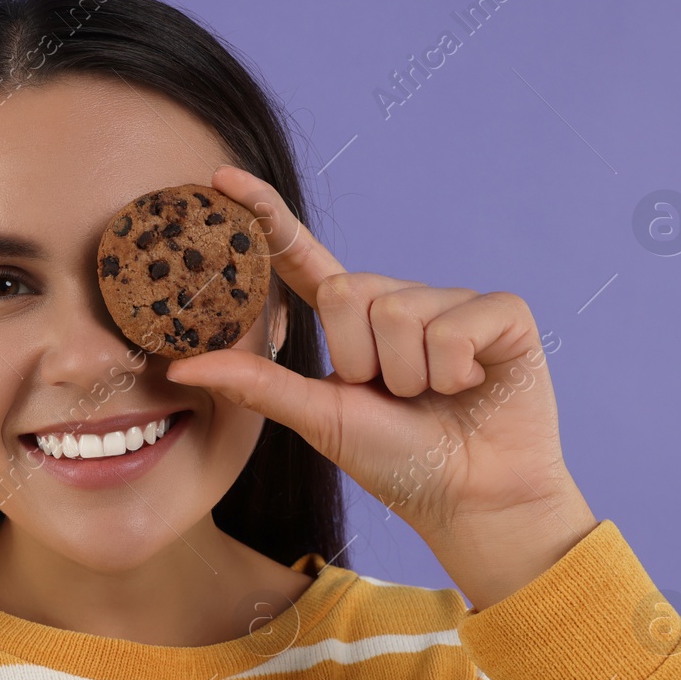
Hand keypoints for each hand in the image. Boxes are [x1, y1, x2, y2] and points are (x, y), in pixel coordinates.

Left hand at [164, 165, 598, 607]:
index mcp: (351, 321)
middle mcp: (398, 300)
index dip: (266, 216)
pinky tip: (472, 386)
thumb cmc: (398, 463)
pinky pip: (454, 325)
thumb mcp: (319, 419)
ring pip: (398, 312)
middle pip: (346, 291)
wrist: (473, 501)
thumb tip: (178, 368)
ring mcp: (451, 302)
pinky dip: (454, 371)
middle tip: (392, 395)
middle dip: (361, 360)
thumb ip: (257, 387)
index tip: (221, 178)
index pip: (301, 257)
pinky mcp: (502, 312)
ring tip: (435, 398)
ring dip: (410, 376)